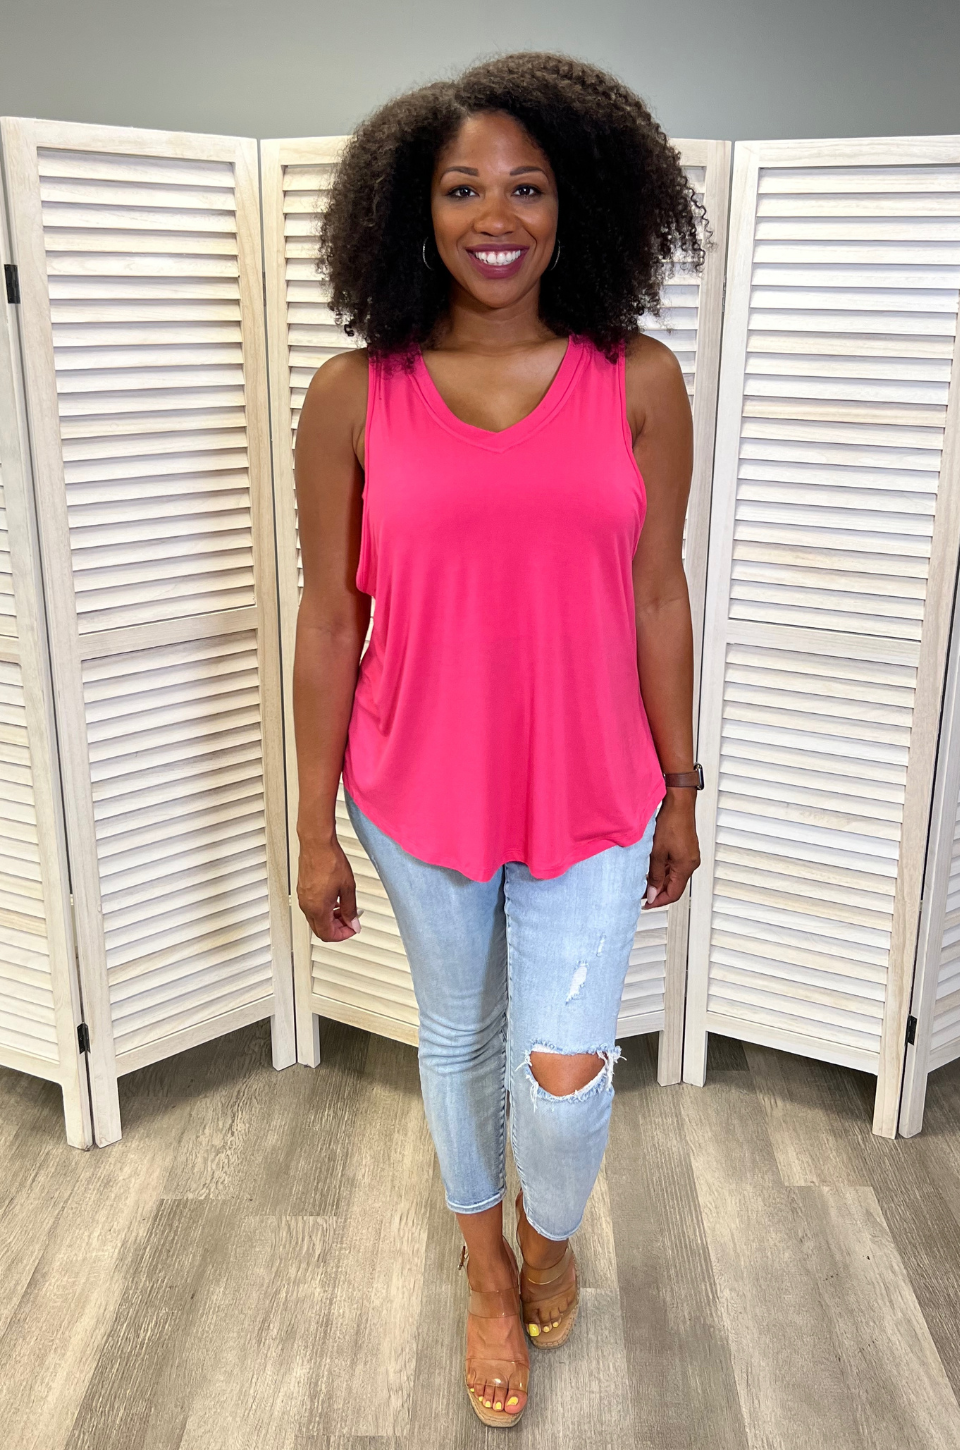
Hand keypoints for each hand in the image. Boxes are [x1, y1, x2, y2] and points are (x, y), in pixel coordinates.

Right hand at [297, 836, 361, 940]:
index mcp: (317, 908)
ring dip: (330, 919)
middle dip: (336, 929)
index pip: (328, 935)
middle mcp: (307, 905)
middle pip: (320, 929)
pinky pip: (312, 908)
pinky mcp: (302, 889)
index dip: (343, 935)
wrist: (317, 843)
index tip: (352, 929)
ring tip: (344, 910)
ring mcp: (303, 897)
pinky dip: (324, 909)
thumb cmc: (329, 860)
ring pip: (316, 919)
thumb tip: (353, 923)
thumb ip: (351, 909)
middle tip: (349, 922)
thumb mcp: (348, 888)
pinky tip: (334, 900)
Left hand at [642, 794, 699, 909]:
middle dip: (657, 892)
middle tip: (641, 893)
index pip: (673, 894)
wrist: (679, 803)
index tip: (646, 904)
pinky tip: (652, 869)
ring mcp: (689, 856)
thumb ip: (654, 874)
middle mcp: (691, 863)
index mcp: (686, 866)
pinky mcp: (686, 850)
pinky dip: (664, 871)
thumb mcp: (657, 852)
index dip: (658, 901)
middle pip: (674, 887)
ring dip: (660, 881)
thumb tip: (651, 892)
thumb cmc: (671, 822)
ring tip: (644, 881)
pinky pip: (675, 867)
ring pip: (674, 877)